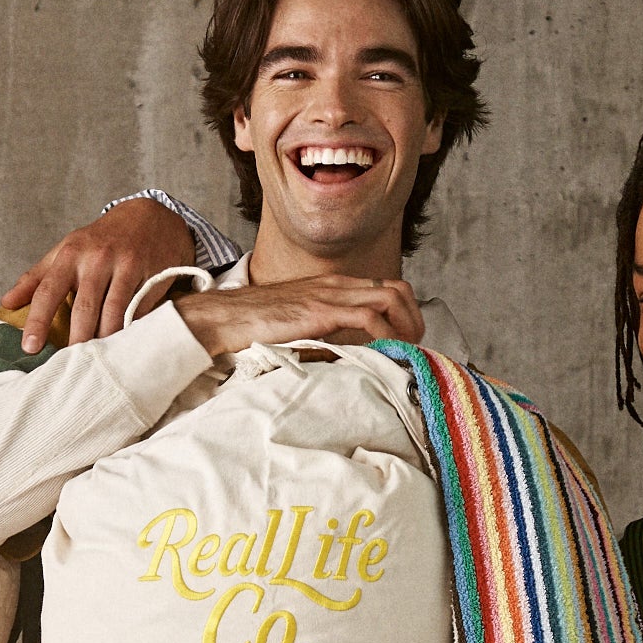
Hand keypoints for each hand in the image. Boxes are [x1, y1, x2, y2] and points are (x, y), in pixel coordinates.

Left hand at [0, 198, 197, 353]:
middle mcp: (98, 258)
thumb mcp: (67, 250)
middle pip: (83, 309)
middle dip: (76, 340)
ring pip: (113, 314)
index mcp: (71, 254)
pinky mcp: (153, 276)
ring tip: (96, 360)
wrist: (150, 218)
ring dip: (104, 340)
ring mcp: (127, 266)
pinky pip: (138, 311)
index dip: (38, 321)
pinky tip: (122, 344)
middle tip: (70, 365)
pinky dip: (129, 330)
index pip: (48, 290)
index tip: (30, 347)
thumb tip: (6, 302)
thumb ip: (36, 278)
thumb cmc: (101, 240)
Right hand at [174, 275, 424, 356]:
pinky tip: (386, 351)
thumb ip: (327, 333)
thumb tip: (350, 358)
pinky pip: (369, 316)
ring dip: (407, 325)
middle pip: (398, 288)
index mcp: (333, 285)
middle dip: (415, 318)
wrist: (226, 318)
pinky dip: (386, 334)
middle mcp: (337, 284)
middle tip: (416, 346)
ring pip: (390, 296)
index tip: (409, 340)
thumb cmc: (257, 325)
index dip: (406, 313)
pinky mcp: (321, 310)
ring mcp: (330, 294)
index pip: (386, 287)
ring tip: (407, 350)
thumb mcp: (301, 325)